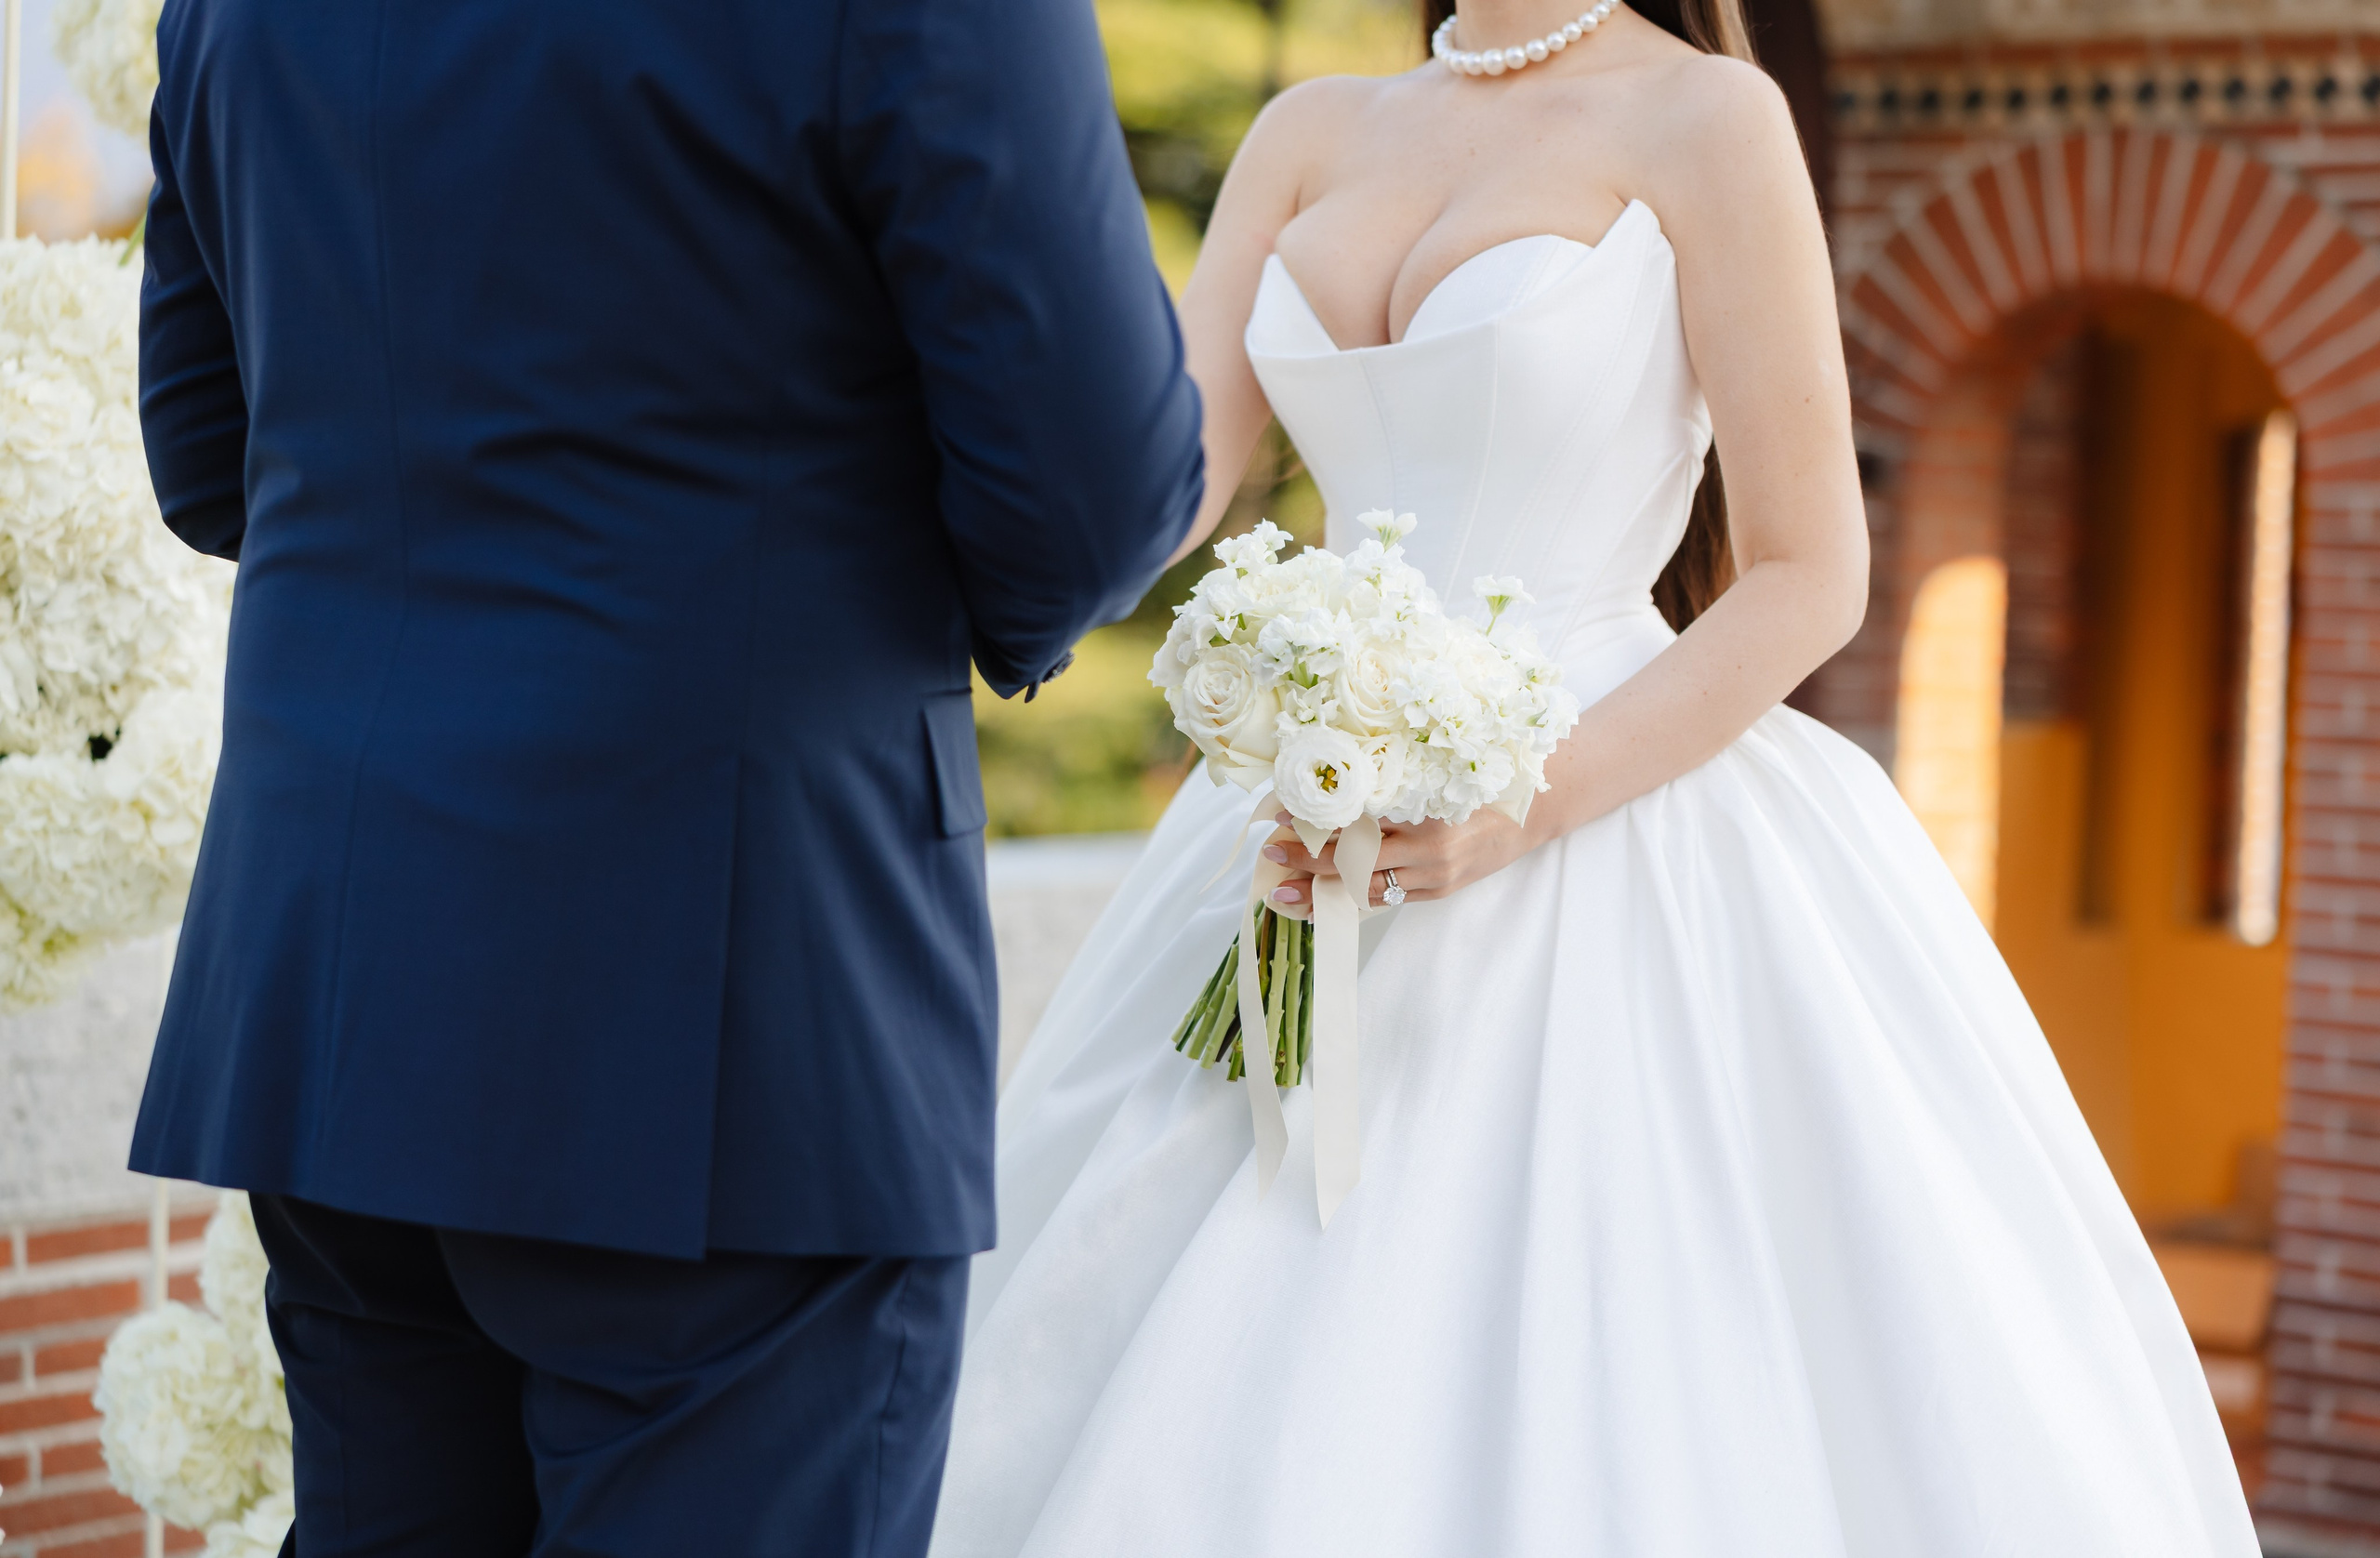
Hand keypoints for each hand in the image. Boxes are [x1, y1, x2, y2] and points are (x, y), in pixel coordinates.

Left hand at [1260, 808, 1535, 912]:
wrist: (1533, 813)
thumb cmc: (1482, 784)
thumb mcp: (1436, 776)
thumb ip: (1390, 786)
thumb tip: (1328, 785)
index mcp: (1426, 812)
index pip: (1358, 821)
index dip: (1316, 820)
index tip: (1280, 815)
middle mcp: (1429, 850)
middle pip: (1355, 861)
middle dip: (1307, 860)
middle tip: (1270, 854)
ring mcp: (1434, 877)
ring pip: (1366, 890)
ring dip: (1321, 893)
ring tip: (1284, 894)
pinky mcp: (1438, 893)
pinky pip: (1386, 900)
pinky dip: (1351, 901)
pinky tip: (1322, 904)